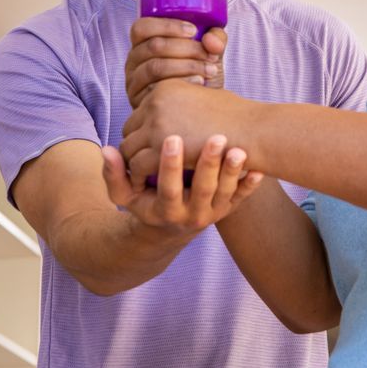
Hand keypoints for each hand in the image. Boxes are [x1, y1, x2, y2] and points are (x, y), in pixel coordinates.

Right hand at [101, 134, 262, 231]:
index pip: (167, 188)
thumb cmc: (145, 203)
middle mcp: (191, 215)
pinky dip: (250, 186)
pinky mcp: (227, 209)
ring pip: (225, 194)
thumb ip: (115, 175)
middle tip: (215, 138)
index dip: (170, 165)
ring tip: (239, 149)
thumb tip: (107, 150)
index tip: (172, 138)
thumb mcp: (126, 195)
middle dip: (207, 164)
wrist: (169, 229)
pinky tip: (259, 169)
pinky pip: (242, 199)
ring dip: (233, 173)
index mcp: (165, 211)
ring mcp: (212, 214)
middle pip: (201, 190)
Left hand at [121, 80, 257, 189]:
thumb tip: (173, 112)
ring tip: (141, 176)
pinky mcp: (162, 148)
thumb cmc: (237, 118)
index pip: (140, 112)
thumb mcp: (206, 99)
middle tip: (141, 163)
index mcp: (165, 87)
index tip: (149, 147)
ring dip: (133, 163)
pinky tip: (148, 184)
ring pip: (129, 148)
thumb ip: (183, 105)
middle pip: (129, 128)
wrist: (254, 131)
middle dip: (136, 147)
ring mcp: (157, 123)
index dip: (143, 132)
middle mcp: (156, 101)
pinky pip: (137, 165)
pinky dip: (138, 177)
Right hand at [125, 17, 226, 107]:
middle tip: (211, 55)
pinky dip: (182, 83)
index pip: (142, 27)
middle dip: (187, 48)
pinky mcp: (140, 102)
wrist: (197, 109)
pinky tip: (199, 83)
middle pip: (154, 46)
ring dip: (187, 66)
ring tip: (210, 70)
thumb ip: (215, 38)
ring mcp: (134, 82)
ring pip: (155, 67)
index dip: (167, 26)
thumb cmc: (198, 74)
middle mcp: (133, 61)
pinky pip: (156, 90)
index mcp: (142, 43)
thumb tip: (212, 40)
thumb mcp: (207, 51)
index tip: (194, 31)